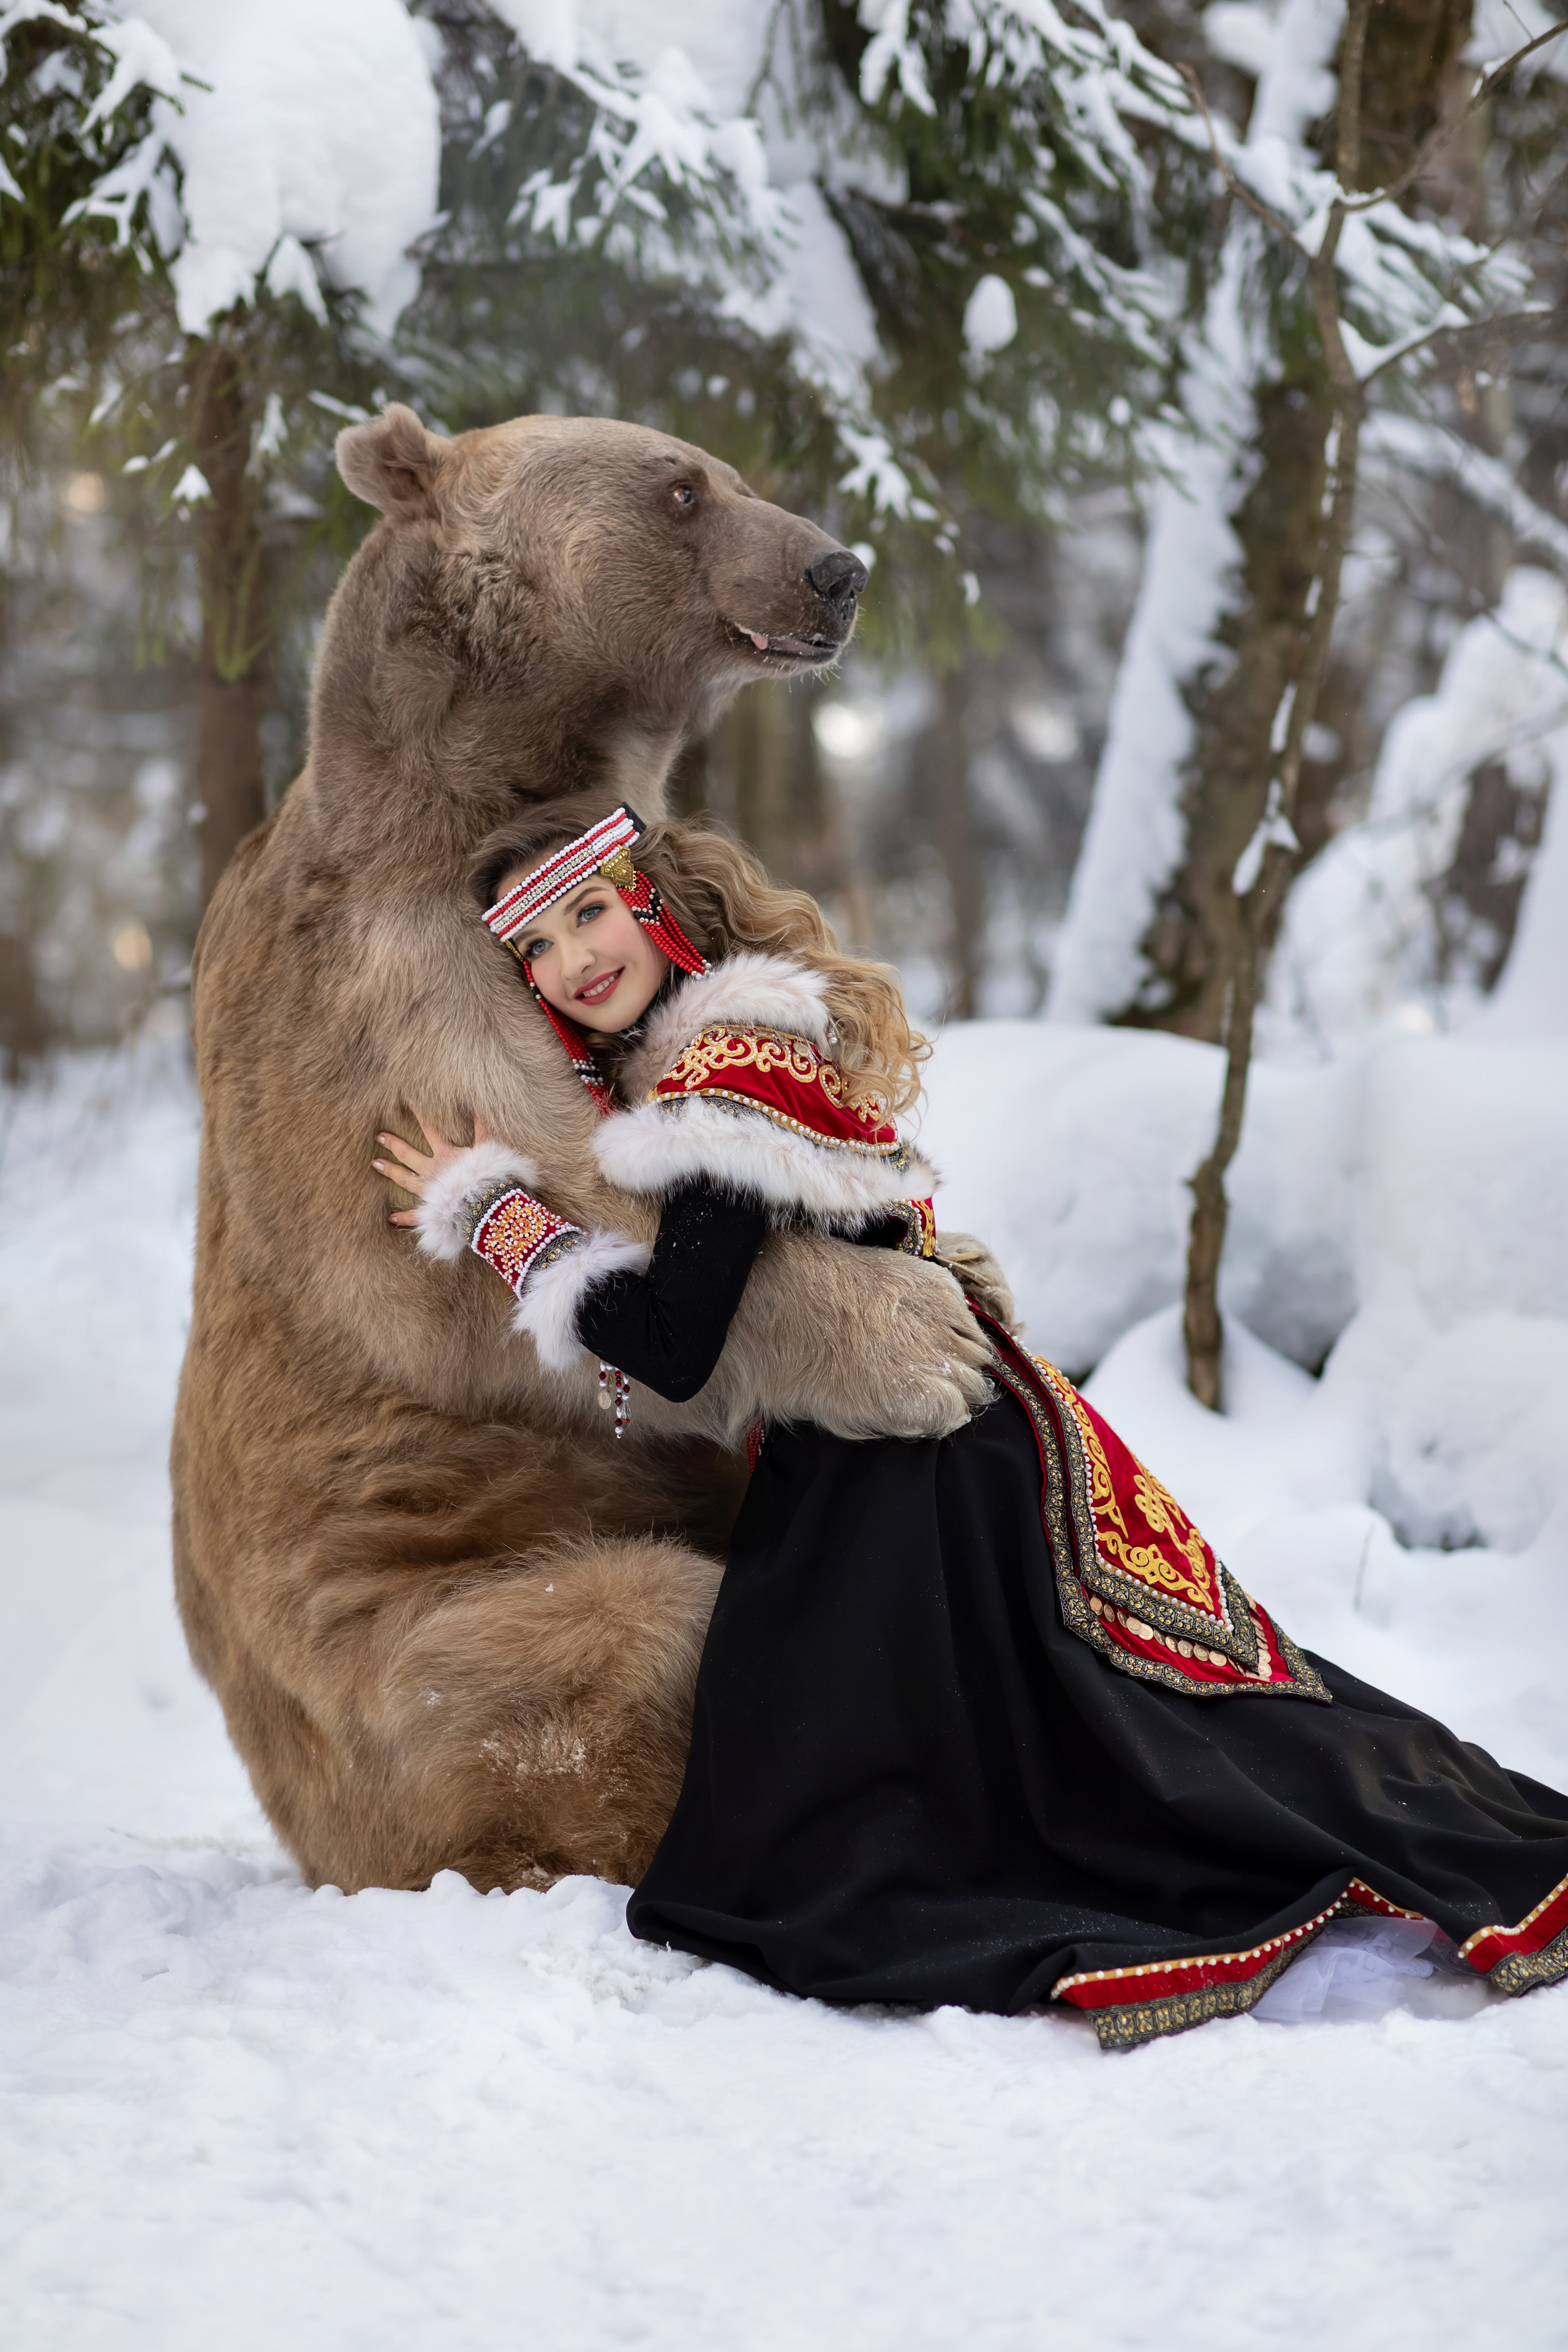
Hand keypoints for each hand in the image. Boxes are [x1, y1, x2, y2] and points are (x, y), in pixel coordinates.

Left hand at [373, 1115, 489, 1226]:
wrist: (485, 1202)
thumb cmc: (487, 1175)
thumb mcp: (486, 1150)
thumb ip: (482, 1130)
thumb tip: (479, 1109)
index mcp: (446, 1155)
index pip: (430, 1130)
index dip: (420, 1115)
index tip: (408, 1102)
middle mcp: (433, 1170)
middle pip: (409, 1155)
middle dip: (394, 1144)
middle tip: (379, 1136)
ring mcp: (429, 1190)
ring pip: (405, 1179)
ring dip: (391, 1171)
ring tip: (376, 1164)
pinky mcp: (432, 1210)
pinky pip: (415, 1214)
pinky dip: (404, 1218)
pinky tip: (391, 1219)